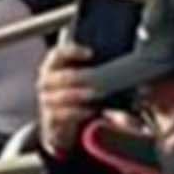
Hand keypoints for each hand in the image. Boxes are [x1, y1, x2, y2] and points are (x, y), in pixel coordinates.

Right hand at [37, 42, 96, 157]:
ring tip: (94, 94)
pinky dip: (77, 112)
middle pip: (61, 76)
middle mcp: (46, 82)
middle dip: (79, 77)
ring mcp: (46, 100)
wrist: (62, 122)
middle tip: (95, 78)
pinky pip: (62, 114)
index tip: (91, 53)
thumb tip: (127, 69)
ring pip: (61, 95)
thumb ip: (97, 72)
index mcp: (53, 67)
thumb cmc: (77, 94)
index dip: (72, 51)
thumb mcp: (83, 81)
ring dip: (78, 94)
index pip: (57, 54)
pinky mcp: (50, 117)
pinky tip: (90, 111)